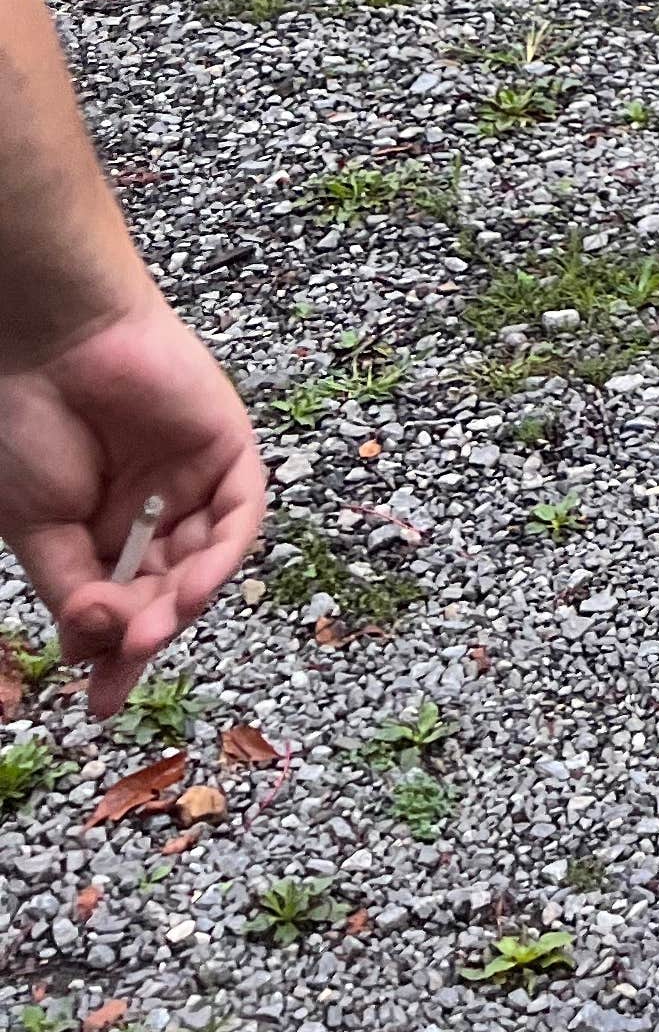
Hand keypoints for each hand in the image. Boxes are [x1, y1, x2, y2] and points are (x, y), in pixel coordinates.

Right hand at [0, 293, 267, 713]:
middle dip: (148, 636)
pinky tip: (192, 588)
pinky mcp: (227, 447)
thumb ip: (74, 589)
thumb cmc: (28, 425)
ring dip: (182, 606)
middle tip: (122, 668)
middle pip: (168, 593)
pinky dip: (222, 555)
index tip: (102, 704)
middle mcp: (153, 512)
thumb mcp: (38, 530)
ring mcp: (191, 481)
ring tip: (150, 633)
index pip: (124, 608)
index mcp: (103, 534)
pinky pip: (240, 511)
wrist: (51, 343)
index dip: (116, 656)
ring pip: (205, 562)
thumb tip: (95, 647)